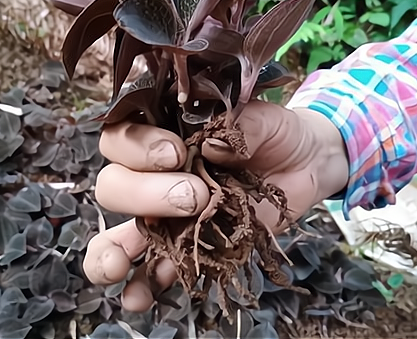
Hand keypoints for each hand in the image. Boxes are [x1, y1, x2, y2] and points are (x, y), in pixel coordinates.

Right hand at [83, 100, 348, 311]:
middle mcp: (154, 174)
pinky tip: (137, 298)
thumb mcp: (262, 118)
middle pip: (115, 186)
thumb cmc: (273, 133)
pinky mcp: (190, 246)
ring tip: (116, 267)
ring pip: (123, 232)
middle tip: (192, 196)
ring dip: (113, 251)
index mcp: (161, 134)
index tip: (175, 152)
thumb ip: (238, 127)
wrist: (303, 164)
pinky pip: (158, 268)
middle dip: (143, 194)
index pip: (120, 139)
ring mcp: (168, 214)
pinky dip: (144, 285)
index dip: (135, 148)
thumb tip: (211, 146)